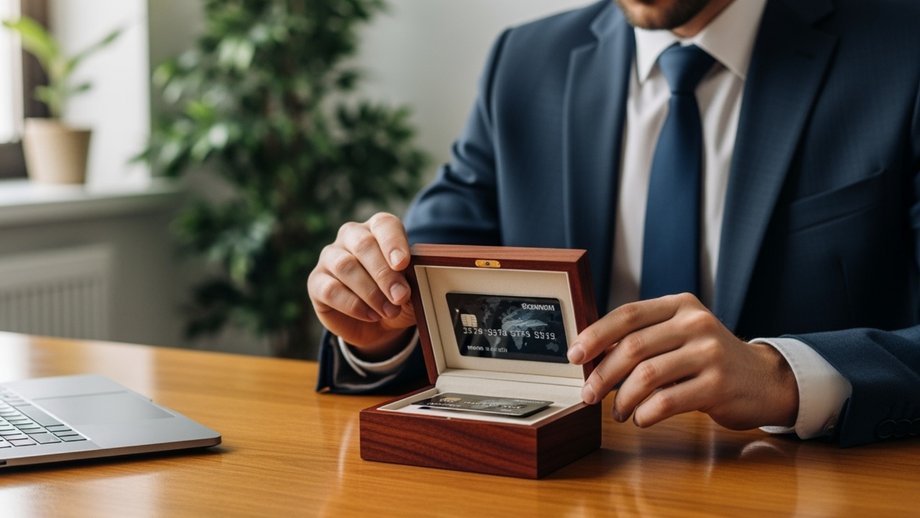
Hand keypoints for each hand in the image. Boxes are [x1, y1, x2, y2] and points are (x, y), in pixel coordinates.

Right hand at [307, 212, 415, 358]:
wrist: (378, 325)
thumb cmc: (396, 297)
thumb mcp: (412, 289)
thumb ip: (413, 280)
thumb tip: (409, 283)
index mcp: (377, 230)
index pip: (384, 224)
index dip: (393, 242)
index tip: (402, 264)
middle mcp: (351, 237)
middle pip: (364, 245)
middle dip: (384, 273)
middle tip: (400, 296)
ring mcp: (330, 257)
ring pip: (345, 266)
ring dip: (370, 292)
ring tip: (389, 311)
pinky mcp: (316, 282)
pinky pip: (330, 289)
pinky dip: (353, 305)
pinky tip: (371, 315)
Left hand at [566, 293, 798, 429]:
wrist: (766, 380)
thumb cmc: (711, 359)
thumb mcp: (681, 335)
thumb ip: (644, 338)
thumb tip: (592, 356)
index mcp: (680, 305)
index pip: (627, 315)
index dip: (595, 335)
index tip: (574, 356)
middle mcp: (696, 323)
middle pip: (632, 346)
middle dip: (602, 374)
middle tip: (588, 394)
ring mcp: (710, 353)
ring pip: (646, 375)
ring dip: (622, 398)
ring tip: (617, 412)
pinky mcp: (718, 385)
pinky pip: (667, 401)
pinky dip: (645, 414)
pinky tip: (641, 419)